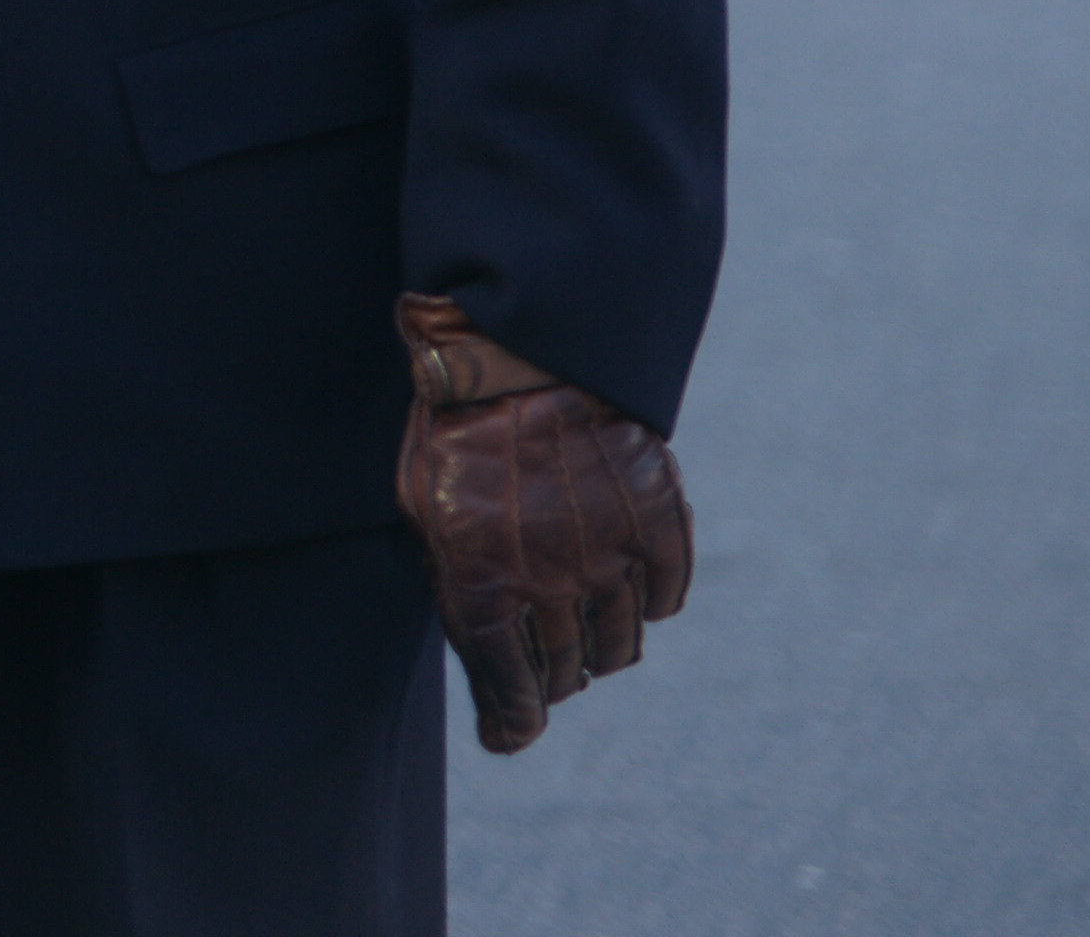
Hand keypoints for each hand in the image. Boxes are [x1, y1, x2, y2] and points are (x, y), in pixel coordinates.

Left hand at [393, 291, 694, 753]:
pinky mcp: (657, 527)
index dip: (510, 725)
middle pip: (565, 674)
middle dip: (549, 682)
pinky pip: (666, 598)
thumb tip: (476, 644)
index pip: (510, 694)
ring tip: (580, 627)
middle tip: (540, 671)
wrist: (516, 355)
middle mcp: (554, 587)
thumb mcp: (422, 511)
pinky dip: (648, 604)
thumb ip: (452, 582)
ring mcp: (611, 559)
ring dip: (598, 650)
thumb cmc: (454, 432)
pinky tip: (624, 586)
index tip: (507, 735)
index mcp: (485, 588)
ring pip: (619, 646)